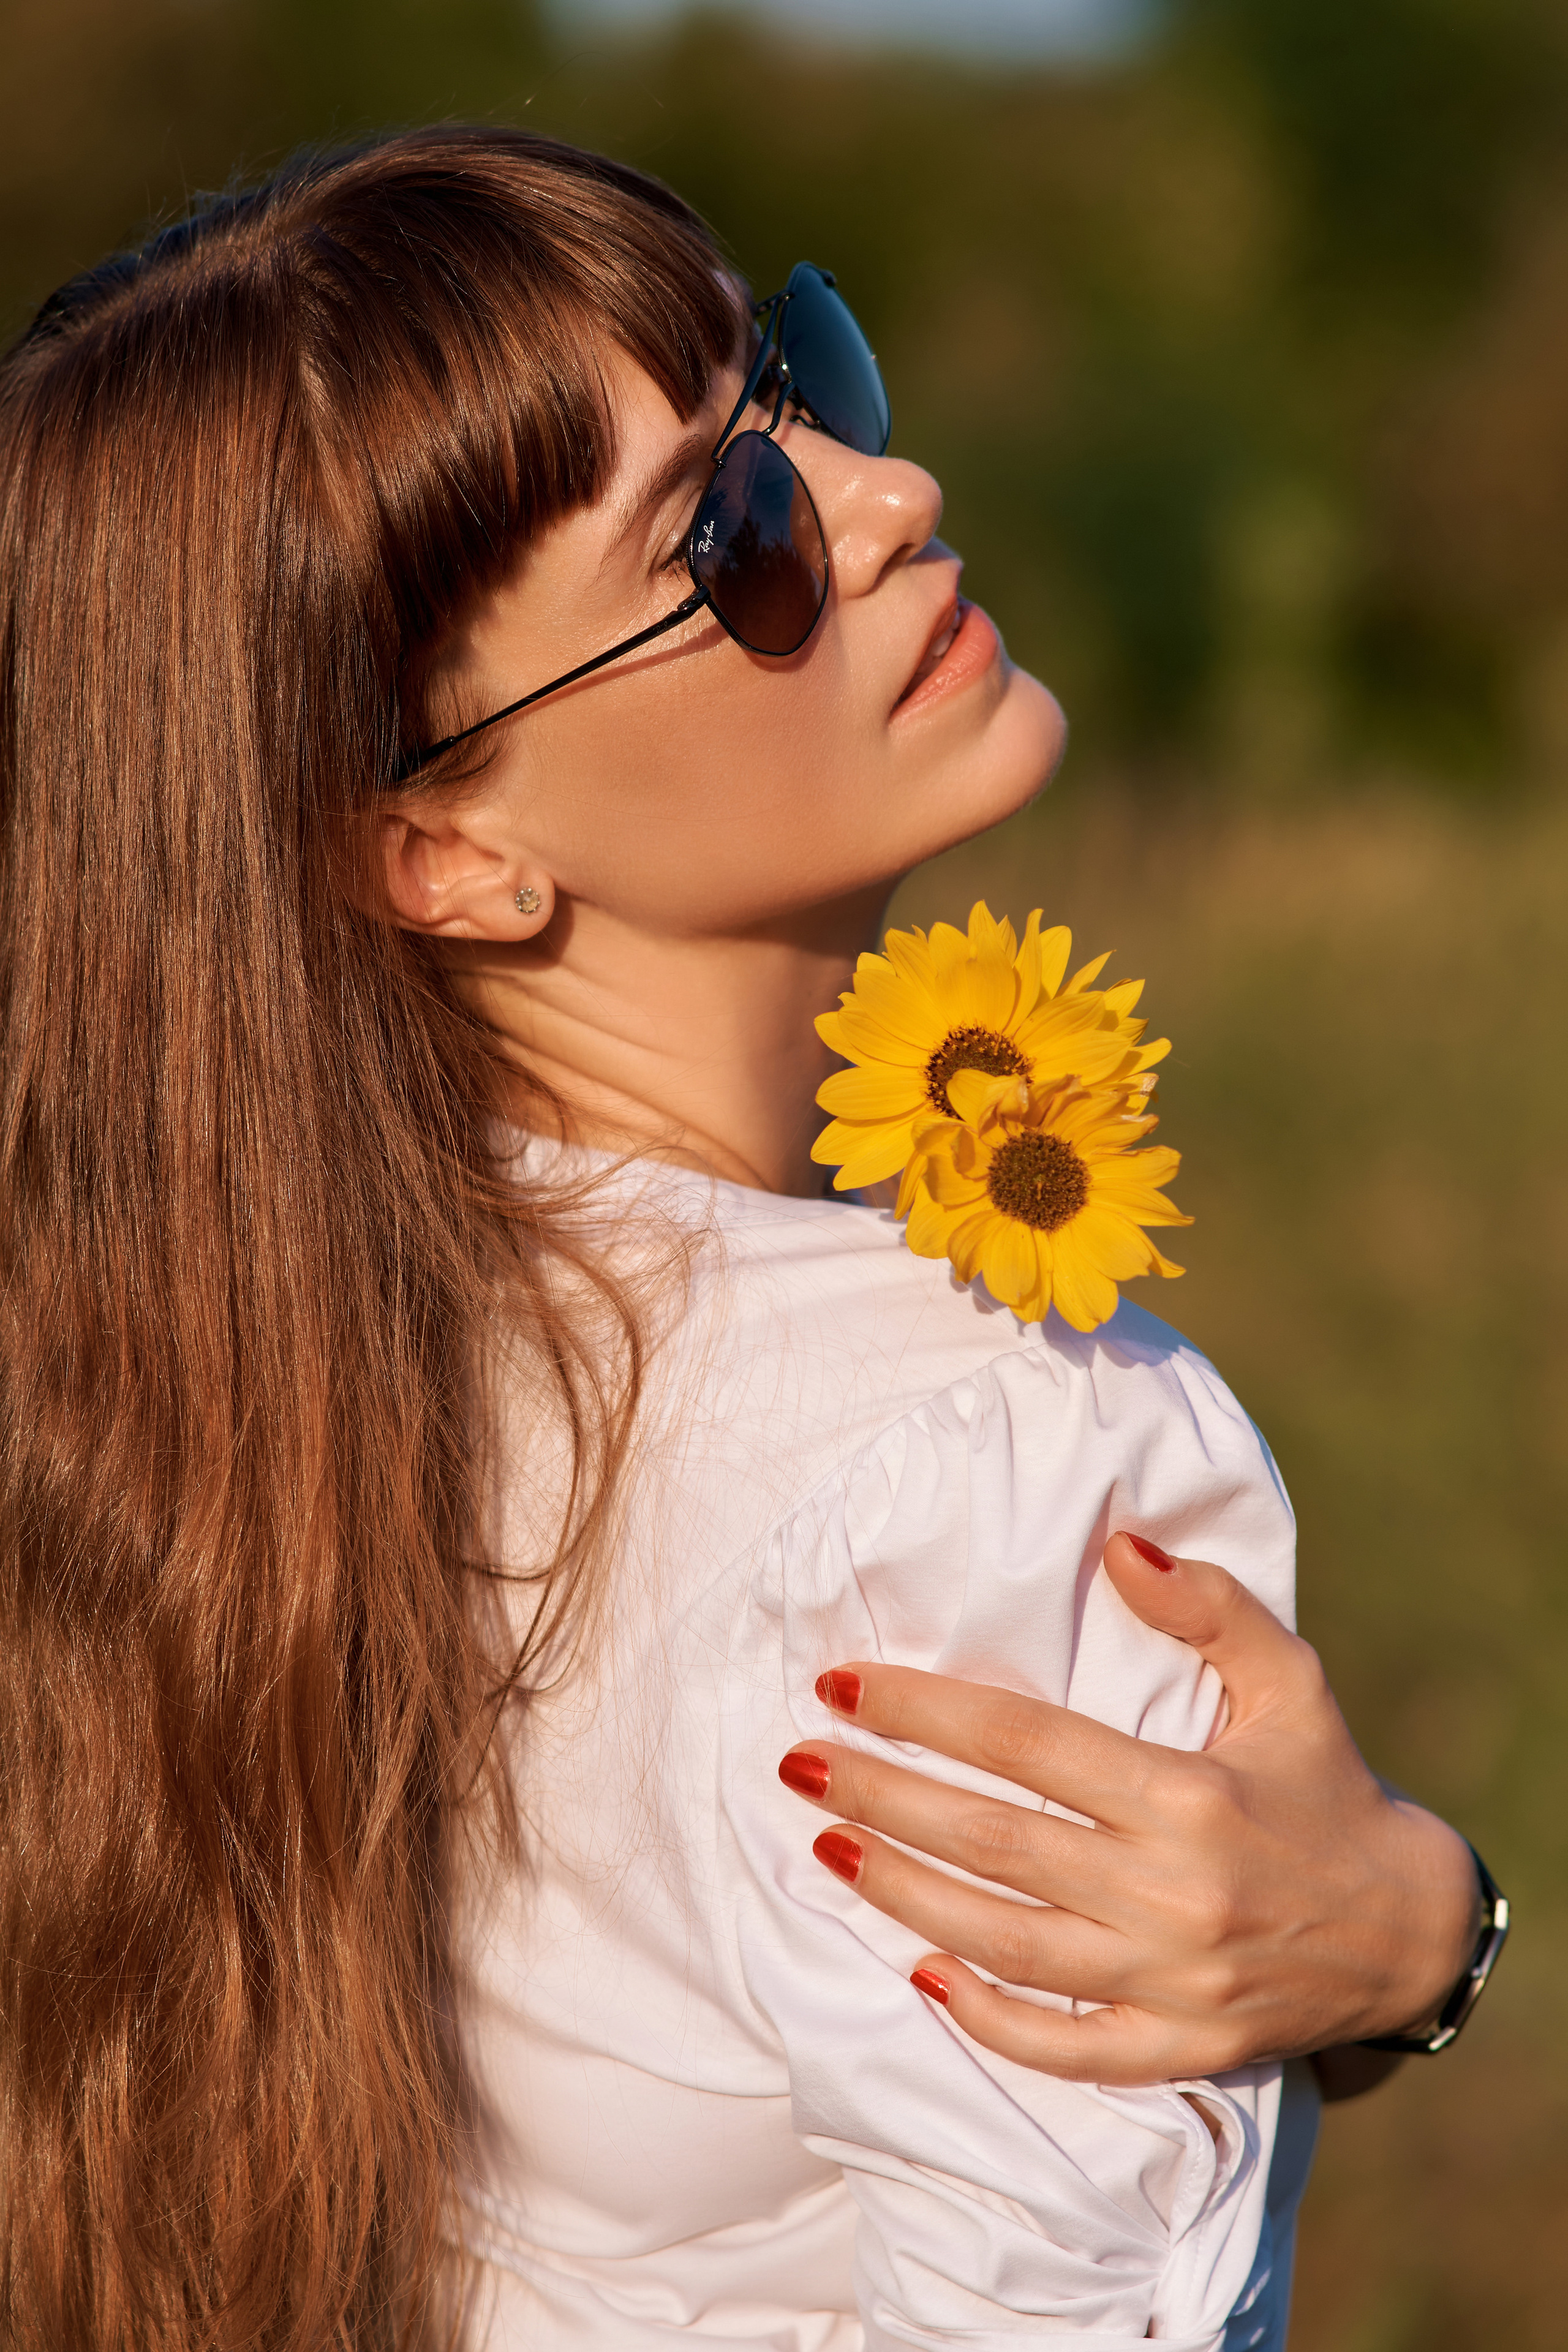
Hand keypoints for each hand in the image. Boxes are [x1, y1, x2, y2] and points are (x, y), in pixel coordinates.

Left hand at [778, 1534, 1480, 2086]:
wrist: (1410, 1932)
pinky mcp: (1178, 2048)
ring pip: (1005, 1938)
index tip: (841, 1683)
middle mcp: (1173, 1890)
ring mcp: (1171, 1980)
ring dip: (902, 1892)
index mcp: (1191, 1793)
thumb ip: (1207, 1606)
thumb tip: (1118, 1541)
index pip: (1025, 1742)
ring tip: (827, 1845)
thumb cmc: (1329, 1787)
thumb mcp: (1291, 1678)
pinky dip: (987, 2016)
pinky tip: (919, 1973)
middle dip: (880, 1797)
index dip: (924, 1709)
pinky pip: (1062, 2043)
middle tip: (798, 1763)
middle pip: (993, 1839)